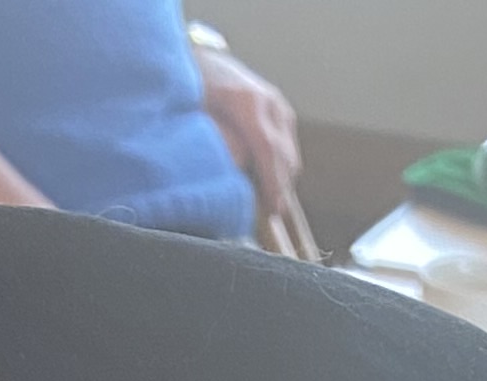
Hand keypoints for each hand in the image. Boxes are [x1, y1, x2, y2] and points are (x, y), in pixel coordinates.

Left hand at [193, 39, 299, 209]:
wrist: (207, 60)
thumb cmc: (196, 88)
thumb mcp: (198, 113)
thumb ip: (216, 140)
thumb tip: (235, 170)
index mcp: (249, 103)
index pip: (268, 149)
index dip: (272, 181)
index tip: (274, 208)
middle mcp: (269, 102)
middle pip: (284, 154)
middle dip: (281, 186)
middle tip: (274, 213)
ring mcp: (278, 105)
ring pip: (290, 151)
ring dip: (283, 177)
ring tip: (271, 201)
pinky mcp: (281, 111)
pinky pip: (288, 144)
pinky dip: (282, 164)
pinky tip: (271, 179)